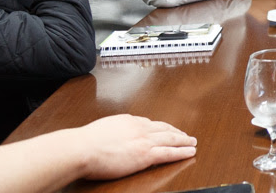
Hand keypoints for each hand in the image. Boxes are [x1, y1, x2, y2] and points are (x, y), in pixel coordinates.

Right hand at [73, 114, 196, 178]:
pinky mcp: (145, 154)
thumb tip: (112, 135)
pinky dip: (182, 152)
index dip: (161, 127)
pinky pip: (169, 153)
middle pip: (164, 129)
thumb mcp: (101, 129)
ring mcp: (144, 140)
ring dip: (184, 140)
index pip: (150, 123)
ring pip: (171, 139)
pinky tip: (190, 151)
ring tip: (193, 142)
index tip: (166, 129)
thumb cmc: (84, 143)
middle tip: (186, 135)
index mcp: (128, 120)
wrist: (82, 148)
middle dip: (177, 132)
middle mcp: (140, 127)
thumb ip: (112, 130)